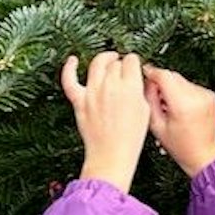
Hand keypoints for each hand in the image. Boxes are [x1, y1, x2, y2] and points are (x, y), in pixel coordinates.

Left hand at [62, 53, 149, 191]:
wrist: (111, 155)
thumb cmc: (130, 138)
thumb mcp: (145, 110)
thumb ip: (139, 90)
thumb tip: (136, 79)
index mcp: (131, 86)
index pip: (131, 60)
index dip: (133, 62)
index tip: (133, 65)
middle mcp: (111, 85)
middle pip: (115, 62)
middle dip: (120, 63)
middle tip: (122, 68)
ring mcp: (93, 92)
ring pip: (96, 64)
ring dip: (103, 59)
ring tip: (107, 59)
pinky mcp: (79, 101)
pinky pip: (69, 79)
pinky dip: (69, 67)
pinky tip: (72, 60)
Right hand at [144, 66, 214, 176]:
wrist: (203, 154)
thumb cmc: (180, 146)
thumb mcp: (156, 125)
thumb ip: (149, 100)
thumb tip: (146, 81)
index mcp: (183, 105)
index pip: (164, 76)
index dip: (152, 73)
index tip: (144, 73)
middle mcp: (197, 97)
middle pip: (173, 76)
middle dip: (161, 82)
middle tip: (155, 96)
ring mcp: (206, 95)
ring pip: (182, 80)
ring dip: (172, 88)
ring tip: (169, 106)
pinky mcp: (210, 95)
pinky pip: (191, 86)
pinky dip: (183, 93)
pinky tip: (181, 108)